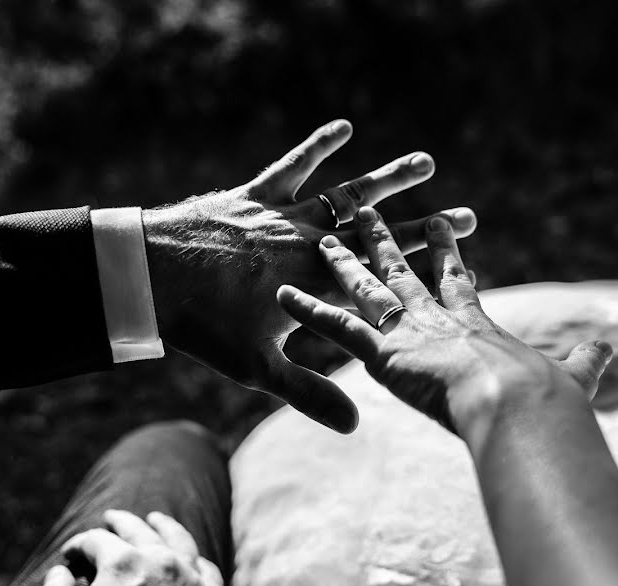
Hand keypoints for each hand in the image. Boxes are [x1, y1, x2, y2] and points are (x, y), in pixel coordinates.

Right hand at [37, 510, 221, 585]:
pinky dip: (196, 559)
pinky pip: (206, 569)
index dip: (78, 545)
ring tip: (154, 518)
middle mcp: (161, 561)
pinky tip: (190, 557)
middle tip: (110, 518)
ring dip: (164, 526)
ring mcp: (190, 579)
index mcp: (123, 564)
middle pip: (138, 530)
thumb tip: (61, 572)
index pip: (96, 541)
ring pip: (179, 539)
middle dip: (120, 523)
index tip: (68, 555)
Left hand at [142, 120, 475, 432]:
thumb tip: (354, 426)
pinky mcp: (257, 193)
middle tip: (469, 214)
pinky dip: (318, 146)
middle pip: (381, 235)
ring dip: (388, 181)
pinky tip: (344, 127)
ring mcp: (286, 215)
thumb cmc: (203, 325)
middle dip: (428, 227)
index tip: (466, 267)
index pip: (387, 279)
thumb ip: (308, 391)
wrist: (147, 277)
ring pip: (347, 195)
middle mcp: (311, 244)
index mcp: (319, 284)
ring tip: (426, 163)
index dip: (428, 274)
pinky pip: (293, 165)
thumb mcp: (258, 367)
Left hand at [276, 206, 610, 442]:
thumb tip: (609, 348)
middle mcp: (436, 316)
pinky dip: (308, 310)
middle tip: (368, 211)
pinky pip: (337, 326)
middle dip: (385, 240)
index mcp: (476, 322)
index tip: (440, 226)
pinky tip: (281, 294)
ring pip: (367, 287)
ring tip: (323, 237)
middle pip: (404, 270)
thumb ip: (587, 361)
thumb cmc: (548, 400)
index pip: (457, 279)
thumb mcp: (575, 378)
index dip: (447, 254)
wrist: (521, 407)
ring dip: (342, 263)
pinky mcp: (385, 351)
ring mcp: (409, 329)